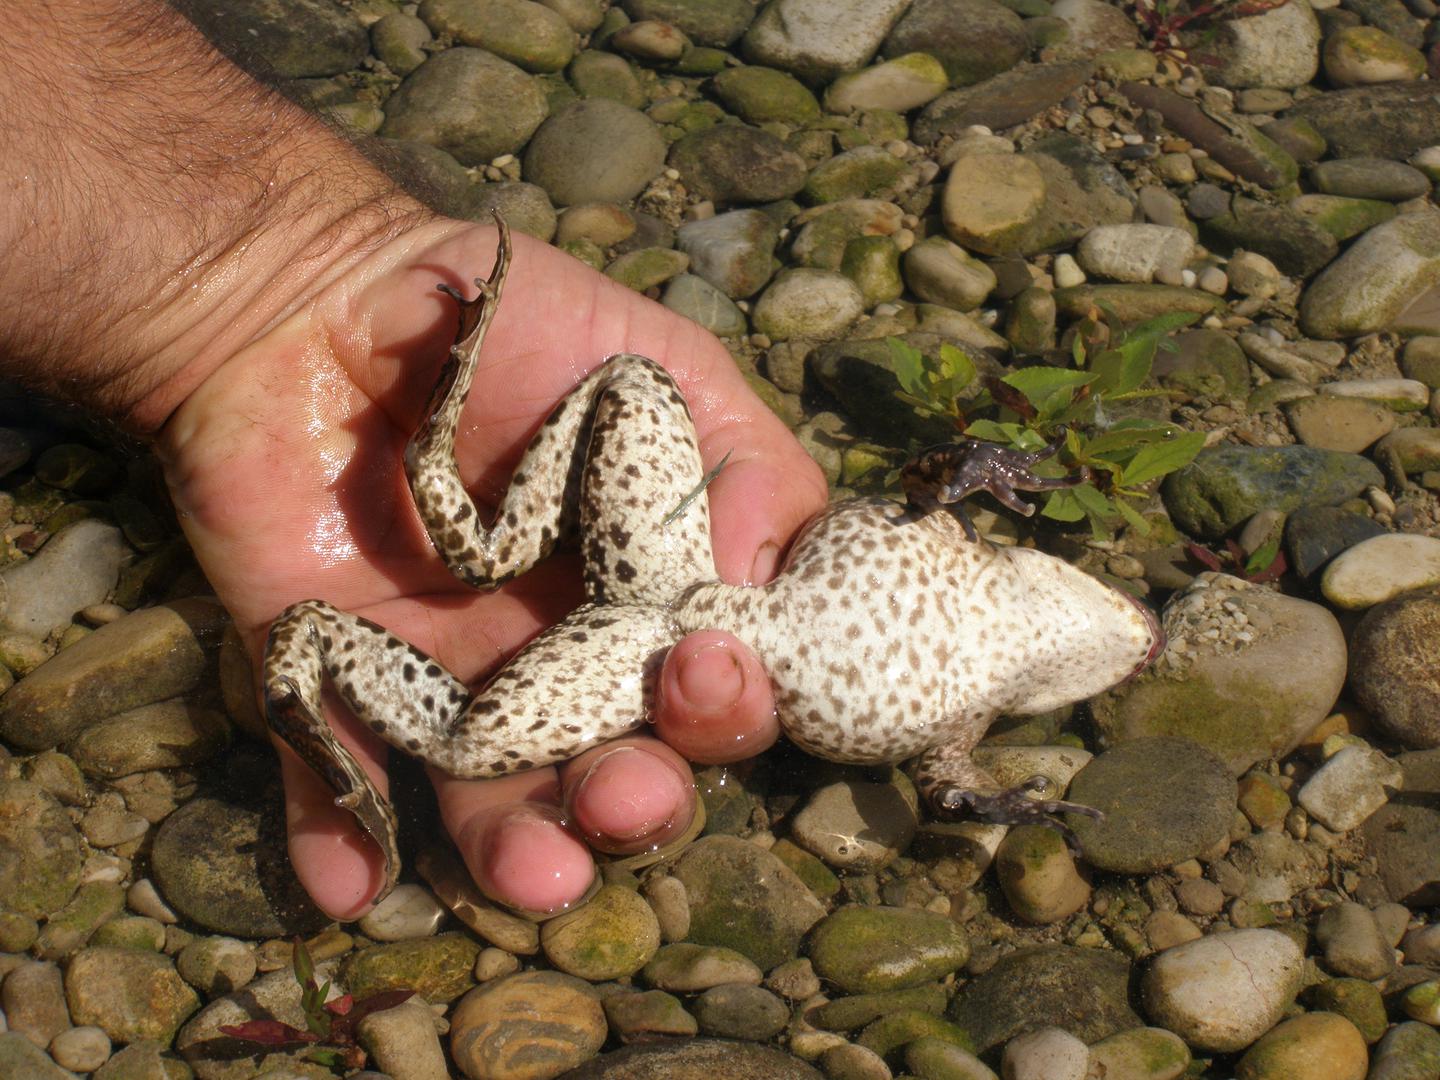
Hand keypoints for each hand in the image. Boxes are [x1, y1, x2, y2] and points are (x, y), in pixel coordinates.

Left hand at [158, 219, 828, 917]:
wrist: (322, 300)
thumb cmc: (512, 328)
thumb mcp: (658, 367)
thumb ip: (742, 463)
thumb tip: (766, 582)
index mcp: (646, 596)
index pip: (708, 686)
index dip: (729, 703)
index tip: (710, 668)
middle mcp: (558, 658)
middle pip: (617, 764)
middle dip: (638, 800)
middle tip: (630, 792)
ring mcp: (447, 679)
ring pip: (496, 800)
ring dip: (523, 851)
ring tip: (539, 873)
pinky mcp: (335, 681)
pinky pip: (339, 777)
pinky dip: (343, 837)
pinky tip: (351, 879)